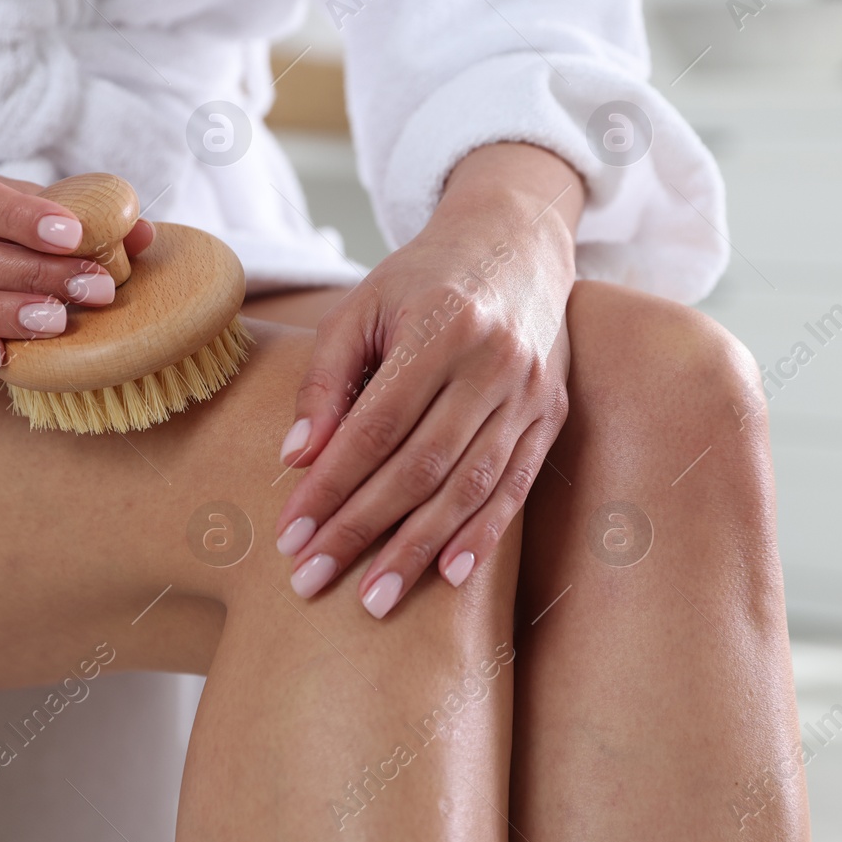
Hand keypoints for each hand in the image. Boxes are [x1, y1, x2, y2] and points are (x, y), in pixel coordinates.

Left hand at [274, 144, 583, 617]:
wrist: (516, 243)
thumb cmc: (423, 278)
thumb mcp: (361, 307)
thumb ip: (326, 380)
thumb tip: (297, 461)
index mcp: (439, 326)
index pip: (374, 427)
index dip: (330, 487)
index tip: (290, 536)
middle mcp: (493, 361)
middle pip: (420, 465)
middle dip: (362, 529)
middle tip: (313, 579)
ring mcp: (530, 391)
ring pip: (470, 485)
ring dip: (419, 547)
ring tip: (374, 598)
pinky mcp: (552, 413)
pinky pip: (517, 485)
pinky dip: (484, 533)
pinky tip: (450, 574)